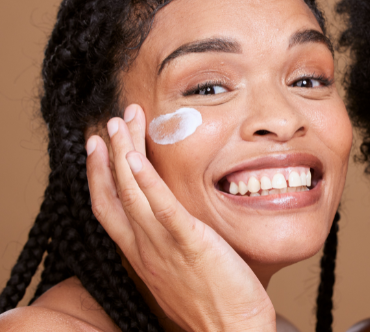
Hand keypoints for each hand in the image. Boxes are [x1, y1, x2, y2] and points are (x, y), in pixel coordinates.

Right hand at [86, 104, 275, 331]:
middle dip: (109, 153)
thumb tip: (177, 223)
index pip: (110, 208)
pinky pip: (162, 210)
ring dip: (123, 153)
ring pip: (132, 193)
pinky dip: (146, 182)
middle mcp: (145, 249)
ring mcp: (164, 247)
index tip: (99, 146)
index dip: (100, 175)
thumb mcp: (182, 269)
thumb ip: (173, 243)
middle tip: (112, 120)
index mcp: (142, 254)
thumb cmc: (215, 303)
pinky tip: (136, 157)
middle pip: (115, 193)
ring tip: (122, 121)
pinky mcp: (191, 245)